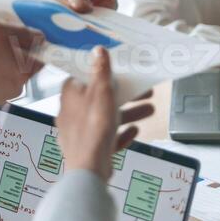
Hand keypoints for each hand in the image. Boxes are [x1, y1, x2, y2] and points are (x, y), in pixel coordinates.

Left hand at [54, 48, 155, 174]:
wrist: (89, 170)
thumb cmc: (93, 129)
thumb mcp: (101, 92)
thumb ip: (101, 71)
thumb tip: (98, 51)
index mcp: (70, 96)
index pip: (84, 77)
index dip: (102, 73)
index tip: (118, 71)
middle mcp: (72, 113)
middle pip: (100, 98)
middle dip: (124, 95)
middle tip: (142, 92)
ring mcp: (80, 132)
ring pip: (106, 117)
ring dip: (128, 113)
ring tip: (149, 110)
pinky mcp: (89, 148)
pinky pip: (107, 137)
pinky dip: (121, 132)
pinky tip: (133, 131)